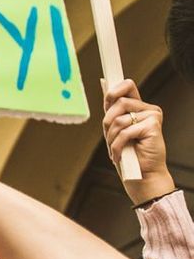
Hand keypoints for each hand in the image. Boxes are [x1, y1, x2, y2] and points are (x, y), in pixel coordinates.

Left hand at [104, 79, 172, 204]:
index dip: (116, 85)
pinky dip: (116, 146)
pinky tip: (119, 155)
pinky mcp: (153, 125)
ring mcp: (152, 116)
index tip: (105, 84)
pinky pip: (124, 131)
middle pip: (118, 102)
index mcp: (138, 107)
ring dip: (111, 138)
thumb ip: (112, 109)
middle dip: (107, 122)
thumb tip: (104, 83)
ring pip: (118, 119)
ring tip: (116, 149)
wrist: (141, 175)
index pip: (127, 86)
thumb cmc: (128, 153)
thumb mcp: (115, 129)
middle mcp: (147, 109)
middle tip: (110, 138)